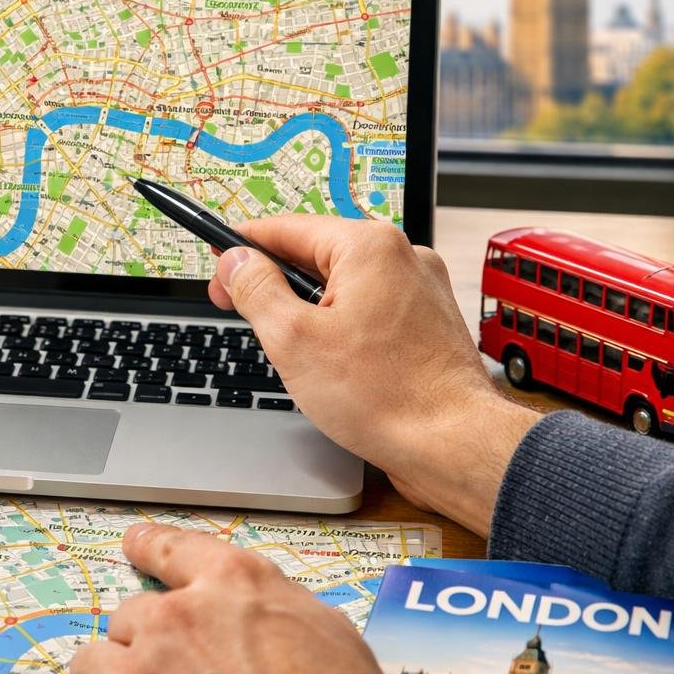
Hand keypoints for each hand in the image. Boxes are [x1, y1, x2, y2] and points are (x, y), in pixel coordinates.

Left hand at [39, 523, 423, 673]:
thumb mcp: (332, 640)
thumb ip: (278, 612)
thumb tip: (260, 615)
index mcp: (234, 589)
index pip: (175, 550)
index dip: (149, 546)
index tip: (134, 543)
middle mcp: (176, 622)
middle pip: (129, 617)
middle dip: (147, 648)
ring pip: (91, 662)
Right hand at [208, 216, 540, 534]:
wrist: (452, 444)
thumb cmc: (383, 396)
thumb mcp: (293, 338)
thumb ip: (257, 289)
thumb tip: (237, 261)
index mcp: (370, 247)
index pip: (288, 229)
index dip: (243, 249)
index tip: (220, 267)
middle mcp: (404, 257)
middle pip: (318, 254)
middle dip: (277, 282)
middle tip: (240, 309)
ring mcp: (422, 290)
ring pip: (345, 285)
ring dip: (312, 309)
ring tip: (293, 349)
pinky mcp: (430, 322)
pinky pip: (373, 309)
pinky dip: (344, 326)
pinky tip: (334, 361)